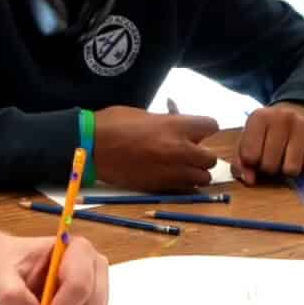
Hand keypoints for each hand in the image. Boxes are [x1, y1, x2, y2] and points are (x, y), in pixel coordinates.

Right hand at [92, 106, 220, 189]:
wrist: (91, 148)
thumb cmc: (113, 124)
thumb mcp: (146, 115)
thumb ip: (168, 123)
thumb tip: (180, 127)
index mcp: (176, 126)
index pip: (212, 126)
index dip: (204, 129)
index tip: (196, 131)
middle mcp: (179, 150)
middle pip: (210, 158)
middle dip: (202, 155)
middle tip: (189, 152)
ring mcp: (171, 171)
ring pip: (203, 178)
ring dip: (196, 173)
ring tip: (182, 167)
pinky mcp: (160, 187)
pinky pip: (185, 189)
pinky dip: (183, 184)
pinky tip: (170, 177)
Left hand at [234, 102, 303, 184]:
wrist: (296, 114)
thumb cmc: (267, 133)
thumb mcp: (248, 141)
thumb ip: (241, 162)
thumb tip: (249, 180)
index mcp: (259, 117)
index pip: (250, 156)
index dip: (251, 163)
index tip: (255, 156)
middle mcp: (282, 118)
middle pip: (270, 165)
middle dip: (268, 168)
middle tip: (272, 158)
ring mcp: (302, 126)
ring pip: (291, 170)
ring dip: (286, 170)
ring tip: (285, 158)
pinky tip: (301, 156)